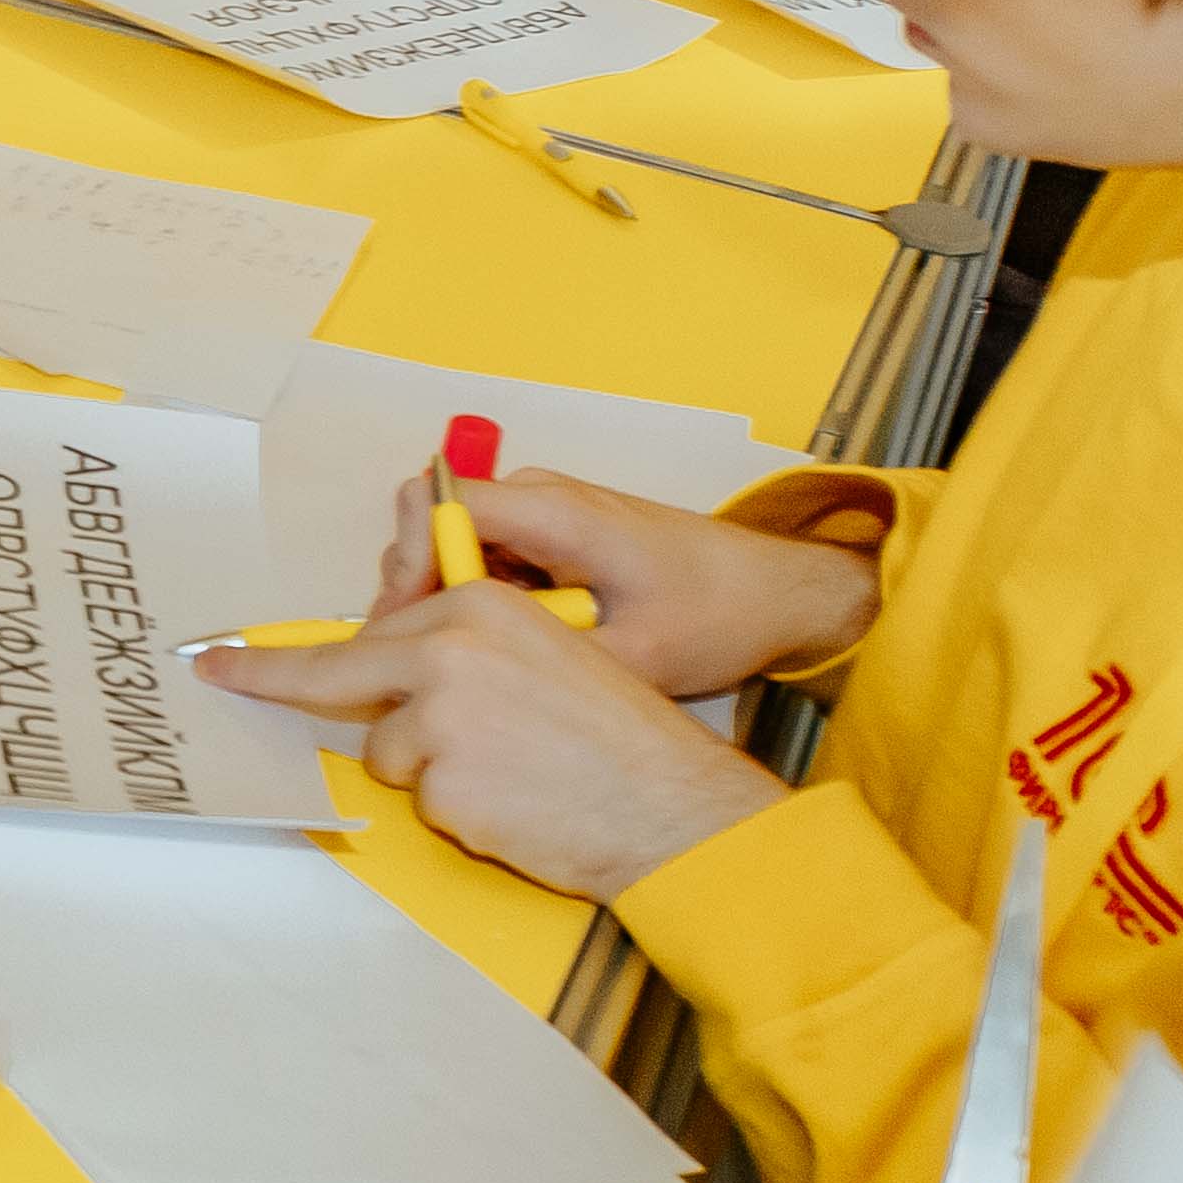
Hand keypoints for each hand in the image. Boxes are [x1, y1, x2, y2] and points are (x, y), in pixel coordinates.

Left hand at [196, 572, 783, 900]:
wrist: (673, 806)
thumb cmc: (620, 737)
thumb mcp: (548, 654)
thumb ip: (467, 648)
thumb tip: (395, 662)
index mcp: (476, 608)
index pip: (366, 631)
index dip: (294, 652)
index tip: (230, 654)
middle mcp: (448, 651)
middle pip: (340, 676)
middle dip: (273, 682)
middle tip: (217, 673)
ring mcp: (441, 720)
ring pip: (392, 752)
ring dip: (434, 771)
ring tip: (514, 772)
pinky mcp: (445, 786)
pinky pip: (427, 802)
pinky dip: (463, 811)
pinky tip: (517, 805)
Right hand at [389, 468, 878, 697]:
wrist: (774, 593)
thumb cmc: (714, 614)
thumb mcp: (632, 655)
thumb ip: (544, 655)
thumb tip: (464, 685)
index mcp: (556, 510)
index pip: (439, 506)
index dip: (409, 565)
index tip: (408, 628)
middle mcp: (539, 497)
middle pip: (432, 521)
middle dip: (412, 589)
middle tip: (420, 660)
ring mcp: (543, 514)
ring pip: (451, 543)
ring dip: (440, 599)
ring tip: (456, 664)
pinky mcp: (551, 537)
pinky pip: (483, 557)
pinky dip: (470, 601)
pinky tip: (494, 652)